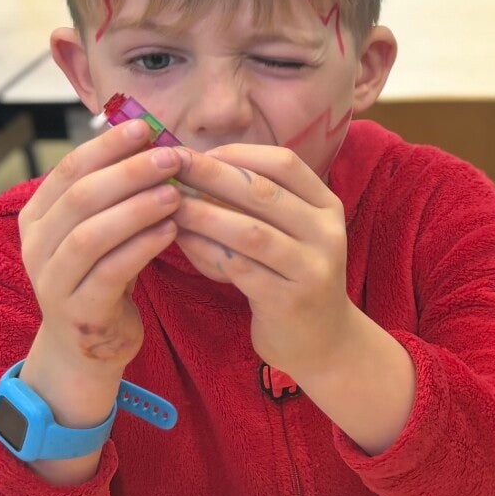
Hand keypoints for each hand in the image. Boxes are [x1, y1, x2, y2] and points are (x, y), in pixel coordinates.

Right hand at [19, 117, 180, 387]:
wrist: (87, 346)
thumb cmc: (102, 275)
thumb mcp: (101, 229)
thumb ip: (114, 191)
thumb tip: (151, 136)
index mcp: (37, 216)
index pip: (69, 169)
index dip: (108, 146)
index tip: (147, 127)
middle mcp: (35, 246)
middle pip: (80, 197)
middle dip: (129, 172)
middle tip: (172, 157)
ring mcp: (52, 281)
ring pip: (91, 235)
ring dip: (136, 209)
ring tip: (175, 193)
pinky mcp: (77, 312)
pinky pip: (109, 273)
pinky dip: (141, 248)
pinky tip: (171, 231)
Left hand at [171, 144, 351, 374]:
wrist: (323, 342)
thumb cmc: (293, 278)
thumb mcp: (291, 234)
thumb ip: (258, 204)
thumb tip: (196, 167)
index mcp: (327, 207)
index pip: (284, 164)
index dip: (238, 153)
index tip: (197, 153)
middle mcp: (326, 233)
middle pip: (264, 192)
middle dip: (212, 175)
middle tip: (171, 166)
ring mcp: (311, 268)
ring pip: (250, 231)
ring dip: (204, 214)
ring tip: (167, 205)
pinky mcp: (289, 300)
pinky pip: (239, 269)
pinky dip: (206, 252)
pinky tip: (181, 242)